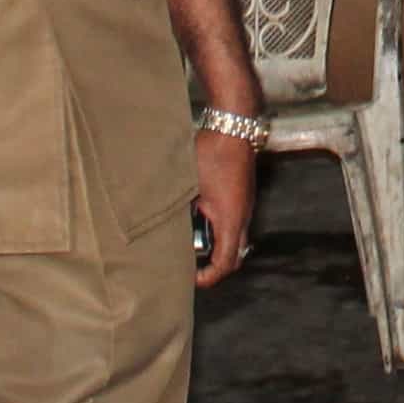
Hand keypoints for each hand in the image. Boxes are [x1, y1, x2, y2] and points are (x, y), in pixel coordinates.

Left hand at [193, 128, 257, 288]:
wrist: (233, 125)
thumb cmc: (213, 152)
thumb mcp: (188, 186)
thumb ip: (177, 210)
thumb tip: (157, 227)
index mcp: (231, 218)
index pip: (227, 262)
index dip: (209, 277)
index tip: (191, 278)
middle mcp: (243, 214)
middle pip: (235, 255)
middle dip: (214, 265)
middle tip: (192, 264)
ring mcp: (246, 204)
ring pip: (236, 238)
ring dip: (216, 244)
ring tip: (191, 239)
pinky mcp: (242, 194)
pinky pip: (235, 222)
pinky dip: (219, 228)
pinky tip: (199, 216)